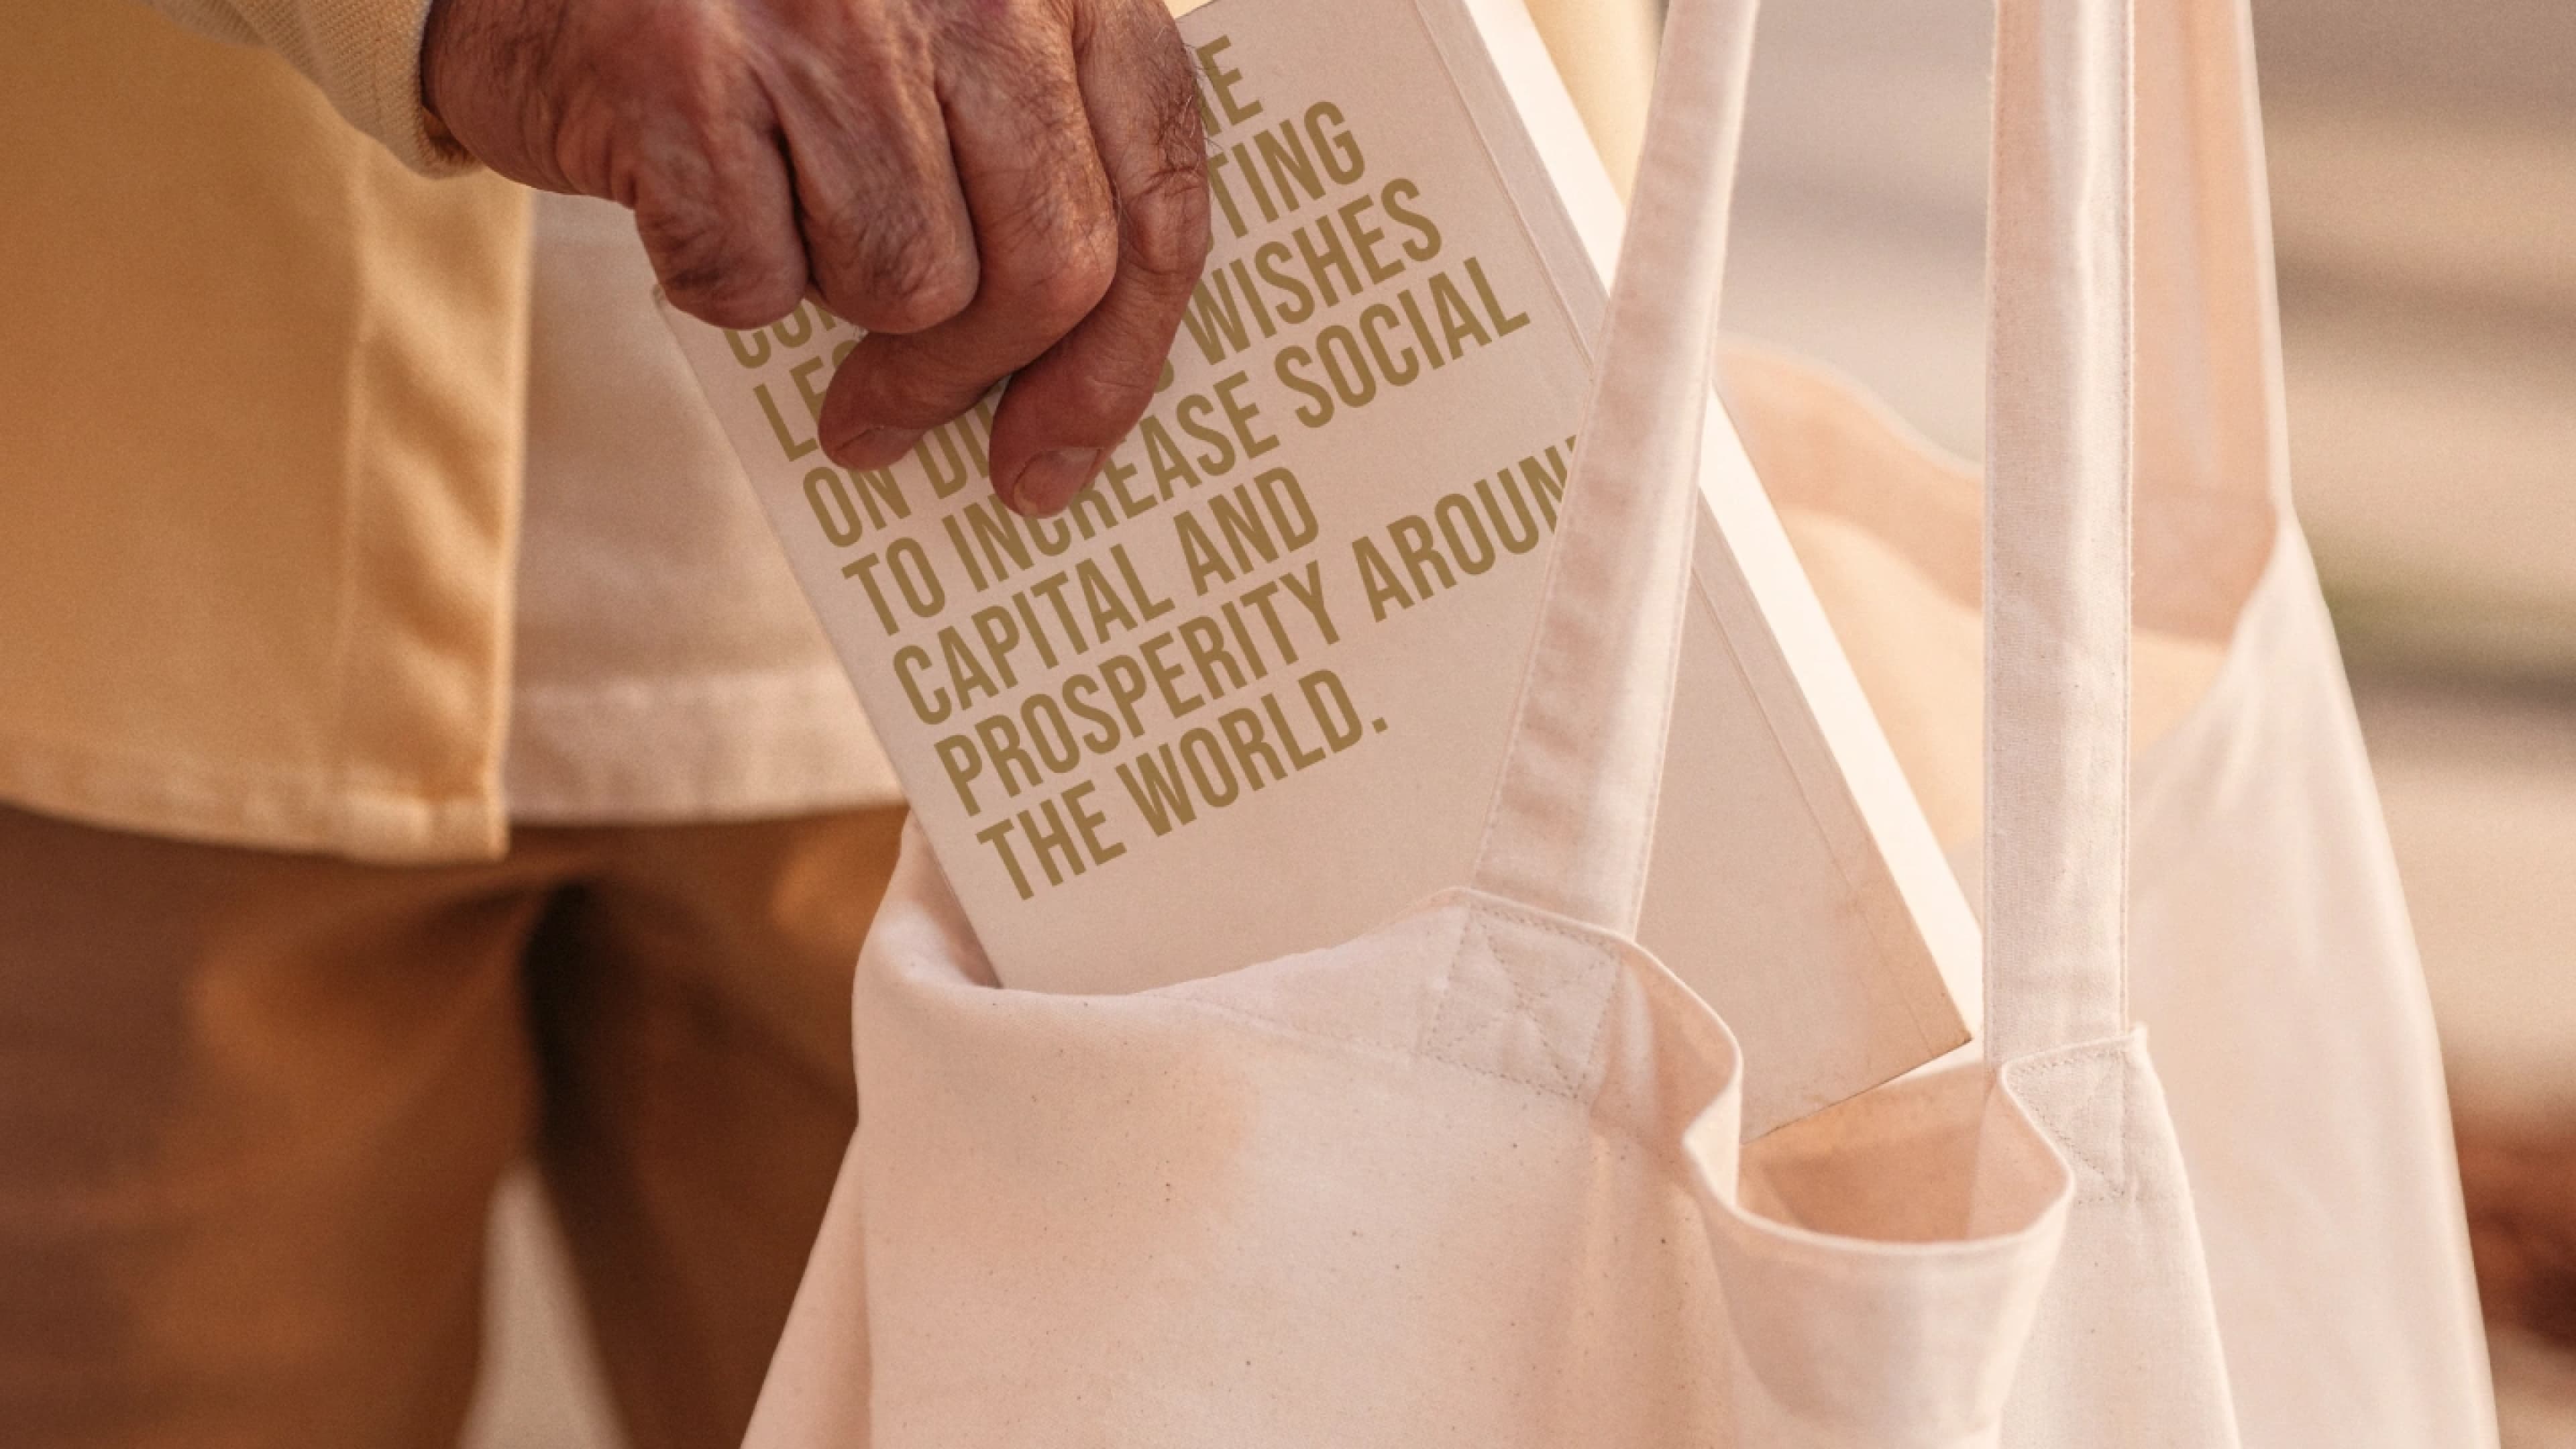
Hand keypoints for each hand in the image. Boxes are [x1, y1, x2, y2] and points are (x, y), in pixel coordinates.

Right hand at [422, 0, 1210, 514]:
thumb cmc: (769, 32)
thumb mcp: (936, 51)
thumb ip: (1034, 162)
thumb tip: (1084, 387)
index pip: (1157, 183)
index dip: (1126, 349)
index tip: (1061, 452)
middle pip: (1052, 263)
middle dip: (978, 378)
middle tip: (896, 421)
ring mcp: (823, 12)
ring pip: (912, 285)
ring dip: (840, 306)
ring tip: (784, 230)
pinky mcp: (683, 67)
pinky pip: (755, 280)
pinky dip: (717, 280)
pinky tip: (687, 202)